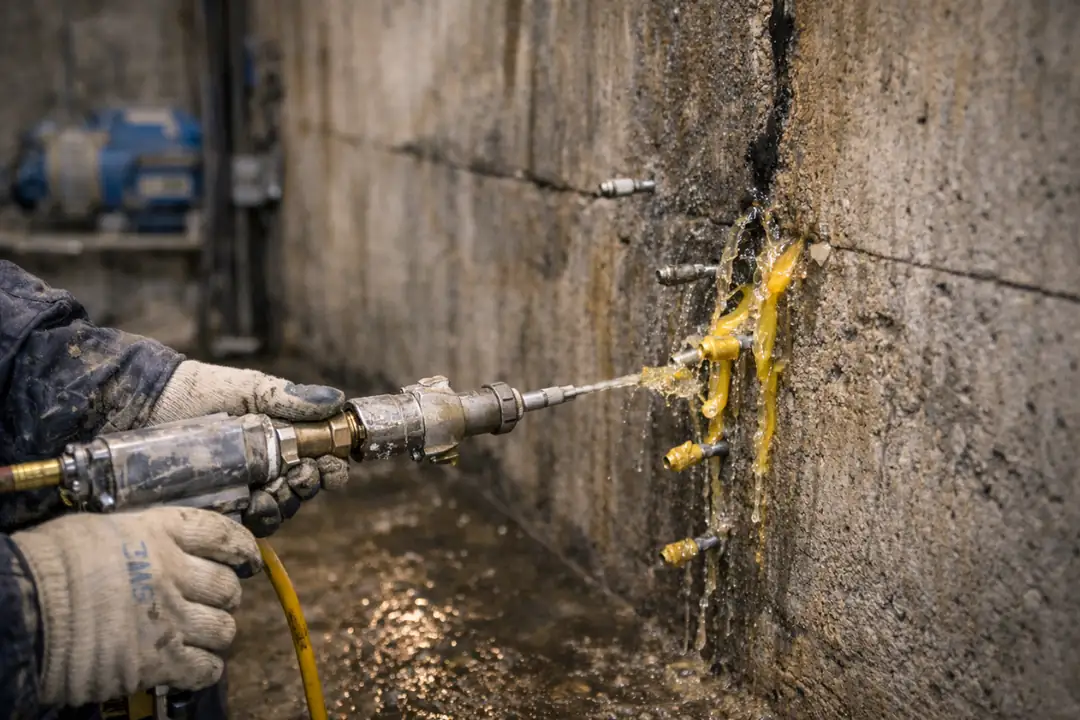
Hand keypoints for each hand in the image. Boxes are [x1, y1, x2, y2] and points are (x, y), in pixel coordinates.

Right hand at [12, 507, 261, 706]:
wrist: (24, 608)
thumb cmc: (49, 564)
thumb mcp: (100, 531)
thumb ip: (137, 538)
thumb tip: (149, 545)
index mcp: (160, 534)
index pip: (221, 534)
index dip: (242, 546)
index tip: (247, 556)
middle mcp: (174, 573)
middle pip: (227, 586)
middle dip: (223, 595)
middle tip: (209, 601)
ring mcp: (170, 618)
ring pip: (223, 628)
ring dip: (215, 633)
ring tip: (198, 635)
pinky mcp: (158, 660)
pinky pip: (205, 667)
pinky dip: (205, 668)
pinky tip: (193, 665)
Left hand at [146, 361, 350, 535]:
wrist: (142, 404)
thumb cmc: (195, 391)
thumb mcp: (246, 389)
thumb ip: (286, 396)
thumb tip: (335, 400)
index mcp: (275, 444)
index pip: (313, 464)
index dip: (328, 470)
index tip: (332, 468)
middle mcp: (260, 472)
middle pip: (298, 493)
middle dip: (306, 488)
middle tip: (300, 476)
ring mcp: (234, 494)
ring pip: (273, 513)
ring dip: (281, 507)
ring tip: (270, 494)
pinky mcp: (208, 511)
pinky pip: (237, 530)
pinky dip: (250, 523)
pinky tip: (248, 509)